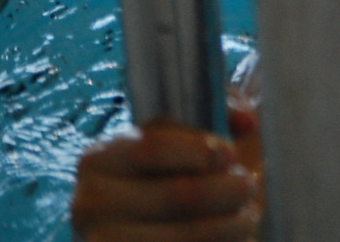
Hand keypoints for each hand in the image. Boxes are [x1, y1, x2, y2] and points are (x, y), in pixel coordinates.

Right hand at [71, 111, 260, 241]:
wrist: (158, 224)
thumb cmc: (178, 174)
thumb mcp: (189, 135)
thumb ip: (220, 111)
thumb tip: (246, 121)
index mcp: (99, 158)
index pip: (153, 147)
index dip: (201, 150)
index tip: (230, 155)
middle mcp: (90, 204)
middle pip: (178, 195)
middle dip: (227, 191)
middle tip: (249, 188)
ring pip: (183, 238)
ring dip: (228, 227)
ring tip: (248, 219)